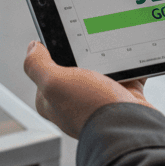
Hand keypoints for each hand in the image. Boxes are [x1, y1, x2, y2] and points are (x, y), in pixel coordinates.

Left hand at [23, 41, 156, 138]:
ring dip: (110, 57)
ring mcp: (100, 99)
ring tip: (113, 46)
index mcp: (52, 100)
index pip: (47, 68)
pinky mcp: (124, 98)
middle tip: (91, 40)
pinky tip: (132, 57)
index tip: (63, 35)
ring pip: (103, 68)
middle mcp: (75, 101)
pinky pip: (129, 75)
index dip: (53, 49)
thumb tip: (32, 48)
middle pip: (78, 65)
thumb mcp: (54, 82)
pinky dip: (132, 66)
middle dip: (85, 51)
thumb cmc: (91, 110)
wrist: (131, 130)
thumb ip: (37, 65)